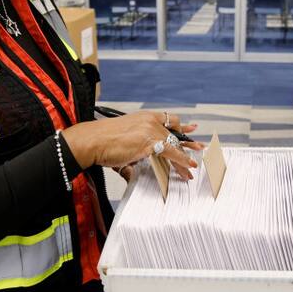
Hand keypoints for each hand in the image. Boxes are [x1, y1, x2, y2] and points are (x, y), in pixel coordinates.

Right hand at [62, 110, 203, 180]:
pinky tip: (187, 166)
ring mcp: (150, 131)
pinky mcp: (149, 143)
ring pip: (174, 145)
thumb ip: (132, 156)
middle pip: (174, 133)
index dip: (181, 125)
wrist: (93, 140)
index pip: (168, 118)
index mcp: (144, 117)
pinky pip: (170, 153)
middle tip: (199, 147)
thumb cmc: (103, 142)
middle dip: (188, 143)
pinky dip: (181, 160)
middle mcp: (149, 121)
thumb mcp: (123, 143)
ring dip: (184, 158)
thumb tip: (132, 174)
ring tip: (191, 168)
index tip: (191, 127)